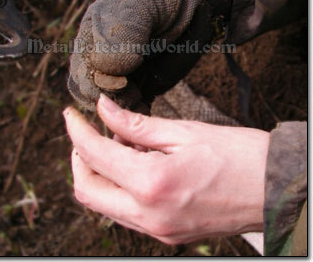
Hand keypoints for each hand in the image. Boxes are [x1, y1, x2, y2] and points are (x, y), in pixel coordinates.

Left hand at [63, 94, 268, 244]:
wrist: (273, 189)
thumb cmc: (237, 155)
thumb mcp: (184, 132)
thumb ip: (136, 124)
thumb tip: (104, 110)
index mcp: (153, 184)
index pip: (95, 155)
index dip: (77, 130)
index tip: (71, 114)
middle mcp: (149, 215)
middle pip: (87, 190)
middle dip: (79, 158)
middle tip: (87, 133)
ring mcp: (157, 230)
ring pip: (103, 205)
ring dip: (99, 173)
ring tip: (118, 145)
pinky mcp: (166, 234)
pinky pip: (126, 213)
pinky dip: (119, 188)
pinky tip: (134, 166)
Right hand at [68, 0, 231, 110]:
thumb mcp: (140, 5)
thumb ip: (121, 36)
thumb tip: (106, 71)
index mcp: (92, 36)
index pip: (81, 73)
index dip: (98, 83)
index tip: (123, 80)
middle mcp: (103, 56)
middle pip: (92, 93)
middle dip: (110, 99)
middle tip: (133, 92)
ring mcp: (123, 72)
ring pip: (111, 104)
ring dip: (123, 109)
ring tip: (141, 98)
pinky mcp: (143, 83)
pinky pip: (132, 106)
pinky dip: (137, 112)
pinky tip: (147, 106)